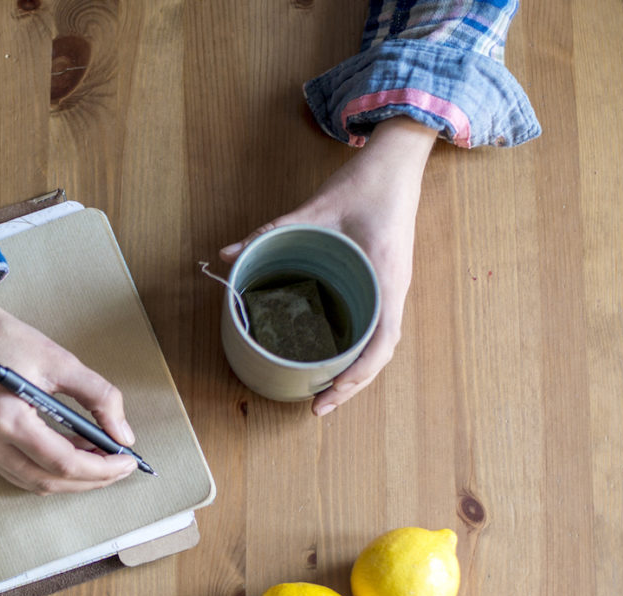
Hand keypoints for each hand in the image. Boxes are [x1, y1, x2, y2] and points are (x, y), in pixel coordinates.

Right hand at [0, 283, 138, 492]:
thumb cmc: (2, 338)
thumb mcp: (59, 360)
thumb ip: (98, 396)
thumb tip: (123, 434)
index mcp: (8, 418)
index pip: (63, 463)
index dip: (101, 468)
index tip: (127, 461)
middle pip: (49, 481)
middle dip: (90, 480)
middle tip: (119, 467)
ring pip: (33, 483)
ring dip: (70, 479)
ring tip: (99, 460)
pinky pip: (18, 472)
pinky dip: (48, 470)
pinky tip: (70, 454)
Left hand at [221, 117, 437, 415]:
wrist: (395, 161)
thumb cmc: (364, 184)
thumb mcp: (314, 208)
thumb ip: (270, 233)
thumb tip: (227, 255)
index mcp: (385, 278)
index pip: (380, 342)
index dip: (356, 375)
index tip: (328, 395)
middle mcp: (393, 290)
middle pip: (380, 354)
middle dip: (351, 385)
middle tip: (316, 407)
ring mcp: (391, 288)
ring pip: (379, 344)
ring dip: (356, 372)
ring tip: (324, 393)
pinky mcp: (384, 282)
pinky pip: (375, 326)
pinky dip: (358, 350)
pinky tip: (335, 360)